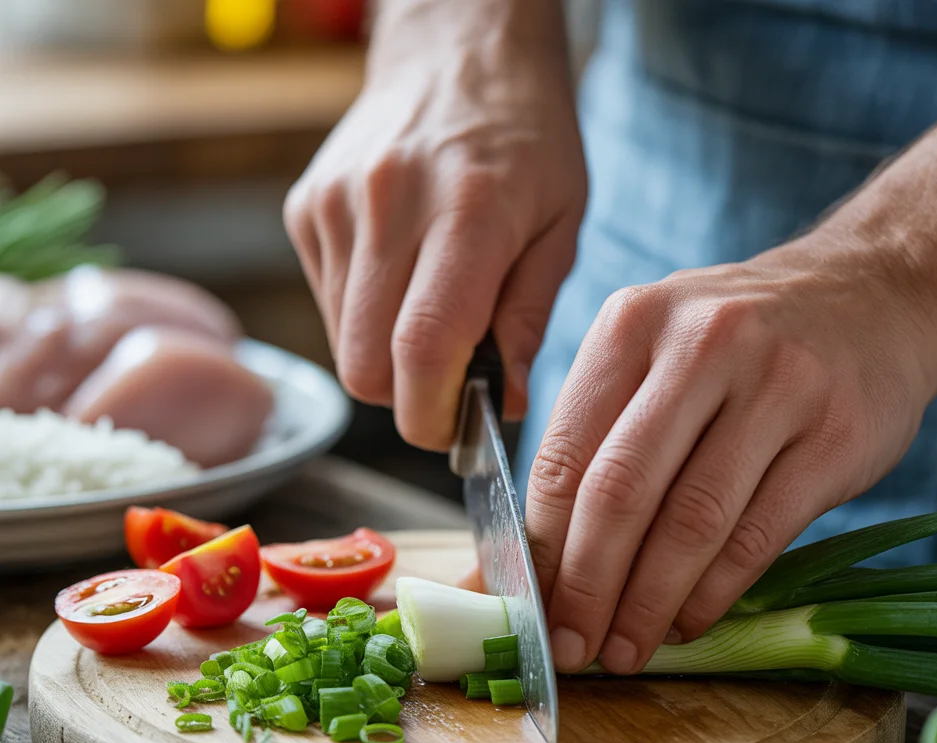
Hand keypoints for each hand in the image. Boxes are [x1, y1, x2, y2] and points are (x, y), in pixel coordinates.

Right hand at [284, 0, 585, 449]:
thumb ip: (529, 319)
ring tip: (432, 319)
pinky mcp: (306, 208)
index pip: (422, 349)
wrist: (458, 48)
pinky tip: (402, 280)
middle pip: (366, 366)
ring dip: (386, 361)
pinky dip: (365, 319)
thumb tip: (503, 405)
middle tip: (449, 385)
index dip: (433, 415)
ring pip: (343, 345)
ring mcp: (336, 205)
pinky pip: (329, 305)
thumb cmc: (527, 140)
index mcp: (468, 212)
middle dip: (407, 401)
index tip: (457, 431)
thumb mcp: (562, 225)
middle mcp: (388, 205)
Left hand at [526, 238, 936, 673]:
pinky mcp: (837, 435)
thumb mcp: (654, 355)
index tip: (530, 609)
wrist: (875, 295)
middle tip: (571, 650)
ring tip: (624, 651)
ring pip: (691, 523)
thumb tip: (522, 564)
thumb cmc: (737, 344)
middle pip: (620, 493)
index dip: (540, 547)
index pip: (563, 455)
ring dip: (648, 605)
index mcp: (632, 324)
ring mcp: (777, 386)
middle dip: (585, 588)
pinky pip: (757, 537)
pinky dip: (712, 594)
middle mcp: (701, 344)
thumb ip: (591, 443)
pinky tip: (686, 623)